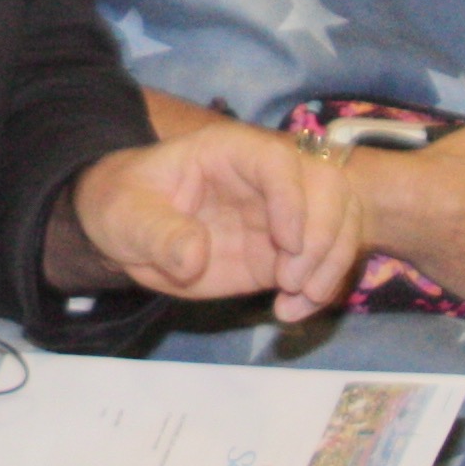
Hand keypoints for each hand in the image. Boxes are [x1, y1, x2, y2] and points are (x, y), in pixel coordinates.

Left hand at [63, 119, 372, 318]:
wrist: (126, 233)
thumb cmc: (122, 205)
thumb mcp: (126, 216)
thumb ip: (159, 234)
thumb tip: (193, 257)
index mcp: (229, 152)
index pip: (278, 162)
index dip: (293, 199)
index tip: (287, 243)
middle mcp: (266, 179)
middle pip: (329, 187)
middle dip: (325, 236)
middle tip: (292, 281)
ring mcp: (280, 215)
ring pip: (341, 224)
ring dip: (331, 266)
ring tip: (296, 302)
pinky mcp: (283, 253)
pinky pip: (323, 264)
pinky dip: (319, 291)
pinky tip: (290, 313)